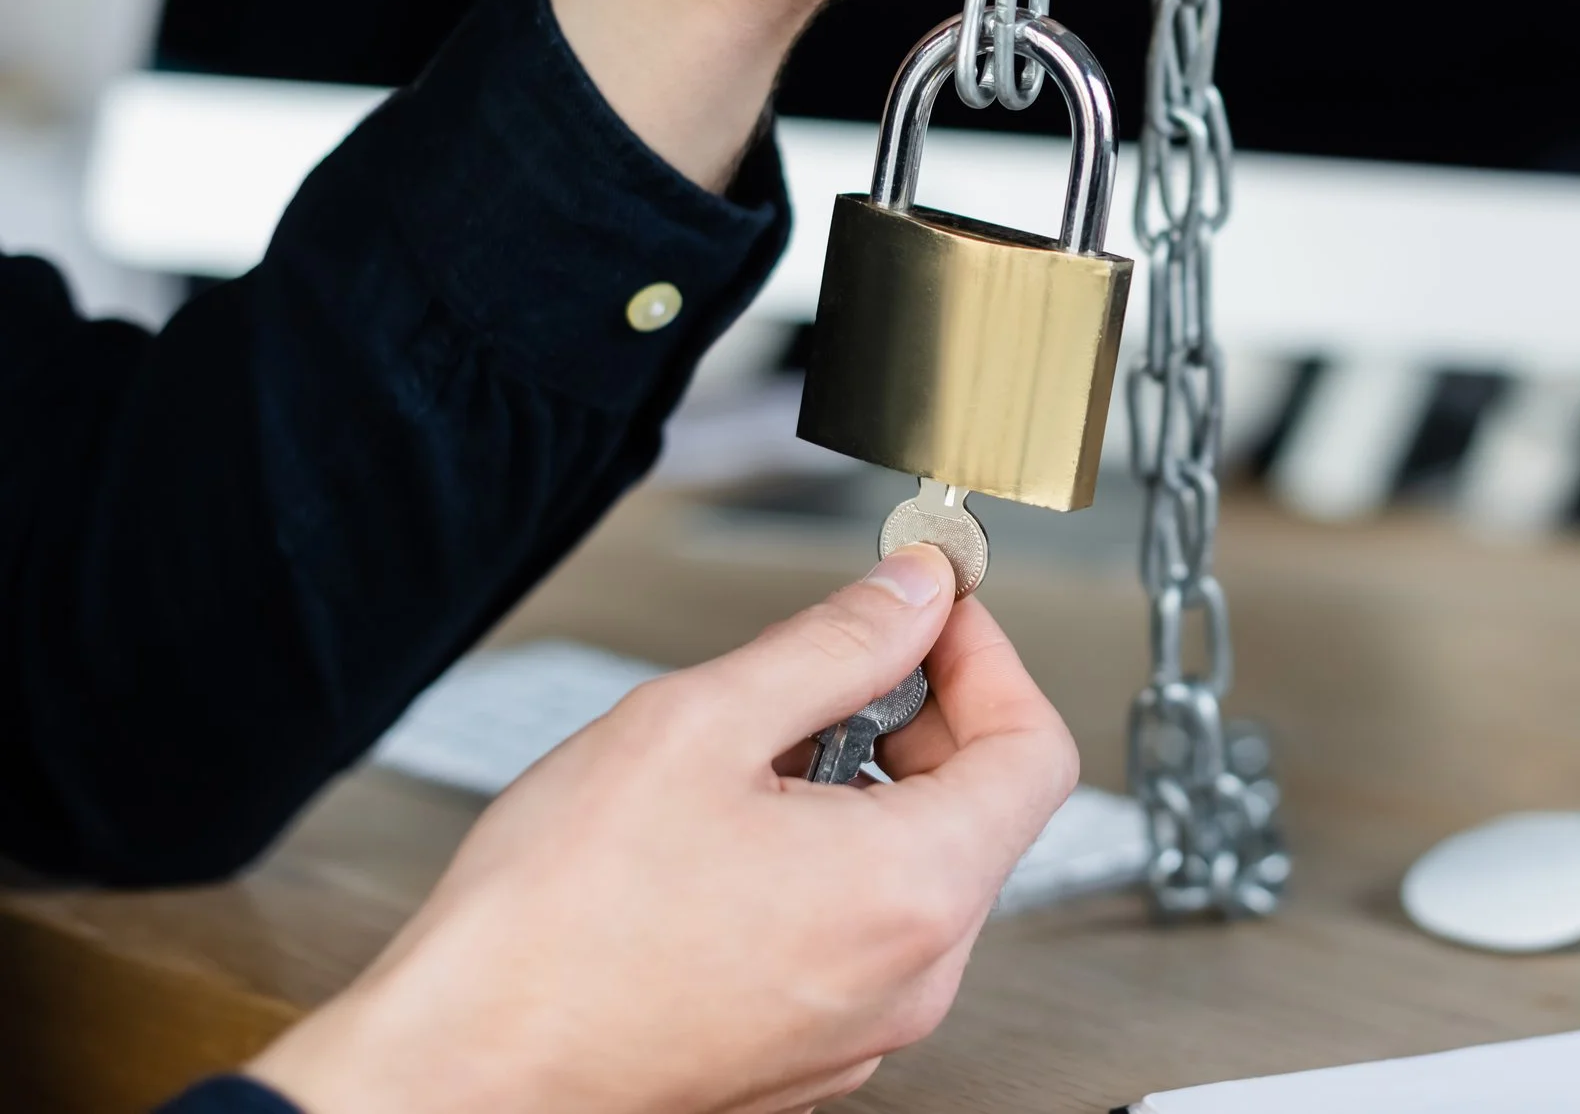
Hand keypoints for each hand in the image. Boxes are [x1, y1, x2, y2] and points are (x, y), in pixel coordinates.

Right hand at [248, 543, 1078, 1113]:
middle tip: (832, 674)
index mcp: (915, 889)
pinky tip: (735, 841)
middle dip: (923, 717)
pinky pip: (868, 934)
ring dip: (870, 791)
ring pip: (923, 873)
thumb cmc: (553, 928)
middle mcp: (916, 975)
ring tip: (757, 762)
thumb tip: (917, 593)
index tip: (933, 613)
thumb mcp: (700, 723)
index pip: (1038, 747)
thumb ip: (835, 644)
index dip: (989, 656)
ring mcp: (868, 1027)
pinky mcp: (814, 1053)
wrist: (461, 1074)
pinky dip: (833, 865)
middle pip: (988, 809)